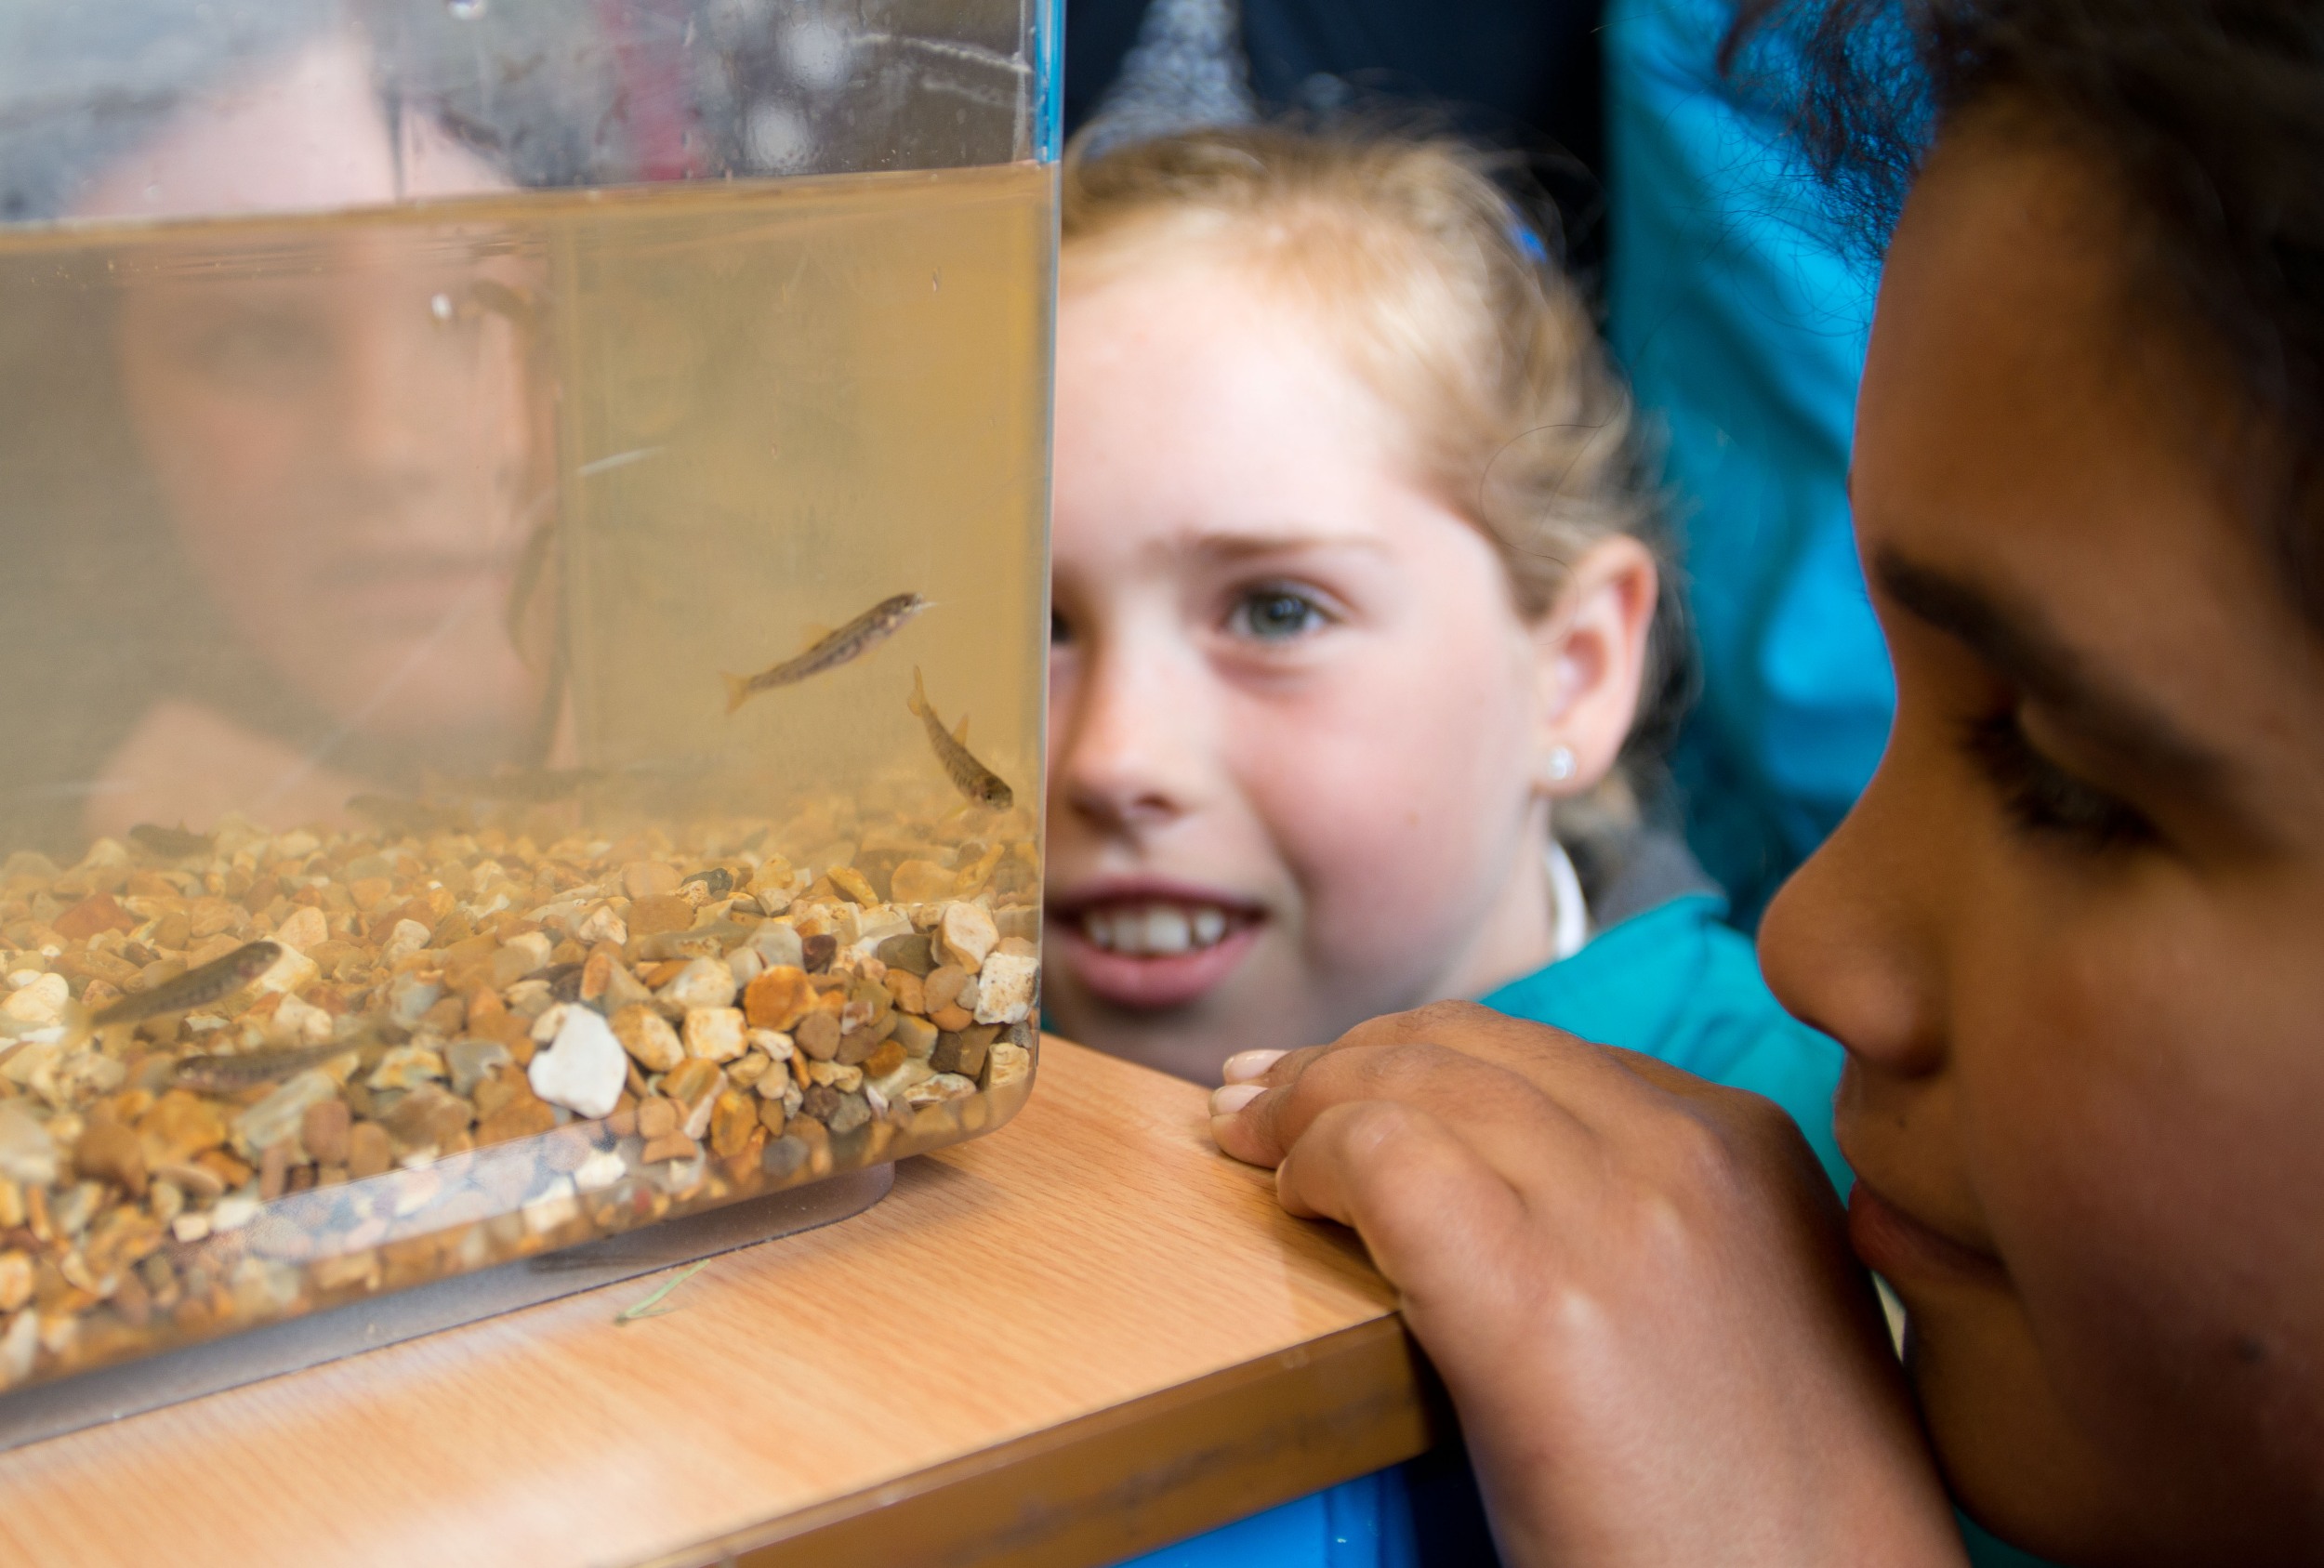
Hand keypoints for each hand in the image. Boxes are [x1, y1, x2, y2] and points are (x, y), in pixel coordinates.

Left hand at [1209, 1001, 1964, 1567]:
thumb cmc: (1766, 1513)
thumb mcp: (1732, 1316)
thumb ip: (1640, 1221)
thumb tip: (1485, 1173)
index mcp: (1745, 1146)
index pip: (1535, 1050)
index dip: (1415, 1057)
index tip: (1333, 1088)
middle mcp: (1689, 1151)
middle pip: (1465, 1045)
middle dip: (1343, 1061)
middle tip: (1259, 1102)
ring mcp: (1624, 1215)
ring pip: (1413, 1080)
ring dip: (1308, 1103)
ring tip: (1251, 1144)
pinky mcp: (1545, 1303)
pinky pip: (1388, 1158)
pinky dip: (1317, 1160)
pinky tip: (1292, 1200)